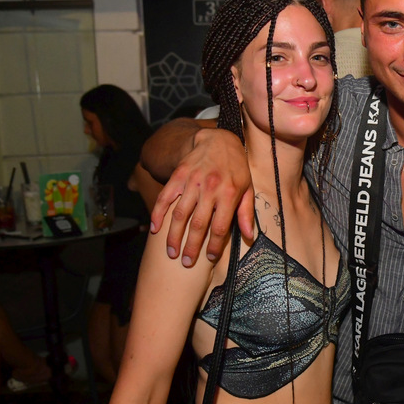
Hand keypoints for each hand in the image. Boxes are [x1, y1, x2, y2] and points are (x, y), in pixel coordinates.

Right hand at [149, 128, 254, 265]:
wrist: (219, 140)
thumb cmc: (236, 168)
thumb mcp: (247, 188)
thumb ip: (246, 213)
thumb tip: (248, 236)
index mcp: (229, 193)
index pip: (220, 226)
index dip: (214, 245)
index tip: (209, 258)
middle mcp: (210, 188)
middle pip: (198, 224)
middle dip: (192, 246)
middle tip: (186, 263)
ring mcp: (192, 182)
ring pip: (180, 214)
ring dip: (174, 236)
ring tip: (171, 253)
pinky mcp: (178, 176)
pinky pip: (166, 197)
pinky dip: (158, 213)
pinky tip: (155, 229)